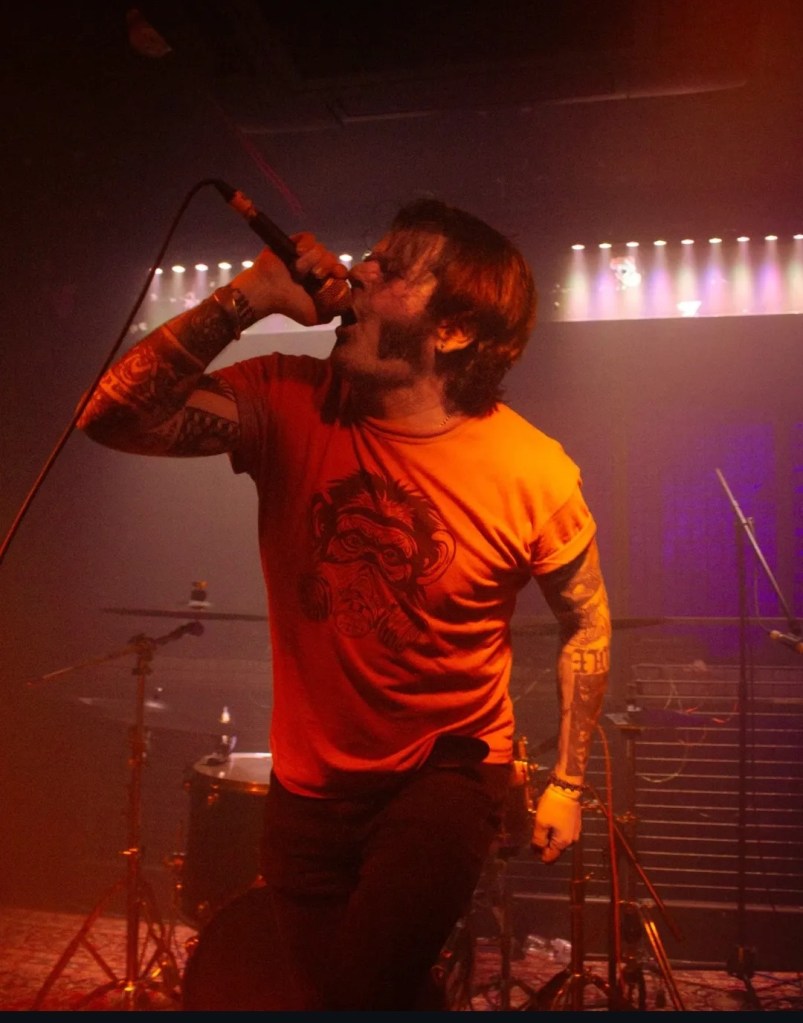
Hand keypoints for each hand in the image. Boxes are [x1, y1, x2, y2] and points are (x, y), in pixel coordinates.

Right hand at [230, 233, 349, 325]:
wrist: (268, 293)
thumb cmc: (289, 306)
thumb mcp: (315, 316)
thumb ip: (334, 310)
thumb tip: (346, 296)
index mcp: (323, 281)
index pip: (341, 271)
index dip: (340, 272)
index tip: (336, 277)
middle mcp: (316, 266)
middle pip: (332, 259)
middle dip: (325, 268)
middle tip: (313, 277)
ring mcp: (305, 254)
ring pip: (321, 249)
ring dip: (310, 261)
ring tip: (297, 270)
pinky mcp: (295, 242)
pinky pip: (309, 238)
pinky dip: (306, 245)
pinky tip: (297, 254)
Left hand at [530, 784, 581, 862]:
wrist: (567, 788)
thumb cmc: (553, 806)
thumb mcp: (541, 822)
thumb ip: (538, 839)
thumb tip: (537, 850)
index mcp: (563, 842)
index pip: (550, 857)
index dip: (540, 854)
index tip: (532, 845)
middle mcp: (572, 840)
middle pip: (556, 849)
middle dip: (545, 844)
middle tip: (536, 832)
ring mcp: (575, 832)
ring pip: (559, 840)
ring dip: (550, 836)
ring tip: (542, 825)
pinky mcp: (576, 823)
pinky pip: (564, 832)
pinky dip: (556, 830)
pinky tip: (550, 821)